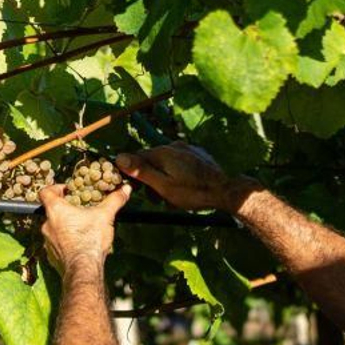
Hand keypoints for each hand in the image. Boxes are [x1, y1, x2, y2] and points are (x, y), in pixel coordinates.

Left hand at [39, 182, 132, 273]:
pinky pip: (56, 245)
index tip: (66, 190)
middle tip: (79, 210)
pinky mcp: (51, 256)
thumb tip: (126, 189)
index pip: (46, 192)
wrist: (84, 269)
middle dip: (65, 210)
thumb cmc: (90, 240)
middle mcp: (47, 225)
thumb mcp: (105, 216)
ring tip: (81, 229)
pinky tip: (78, 245)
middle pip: (52, 211)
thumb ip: (114, 200)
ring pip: (54, 229)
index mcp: (56, 211)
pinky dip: (65, 243)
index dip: (54, 188)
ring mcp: (47, 242)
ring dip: (65, 227)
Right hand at [115, 143, 253, 212]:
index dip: (133, 173)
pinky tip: (183, 188)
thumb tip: (119, 157)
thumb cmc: (193, 192)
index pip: (136, 157)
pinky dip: (176, 174)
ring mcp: (187, 149)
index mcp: (162, 152)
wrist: (225, 190)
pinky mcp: (197, 155)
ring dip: (164, 178)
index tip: (137, 189)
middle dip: (151, 179)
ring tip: (171, 198)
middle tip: (157, 199)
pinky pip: (179, 163)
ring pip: (166, 163)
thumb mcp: (163, 186)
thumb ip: (142, 171)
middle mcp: (174, 146)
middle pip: (152, 160)